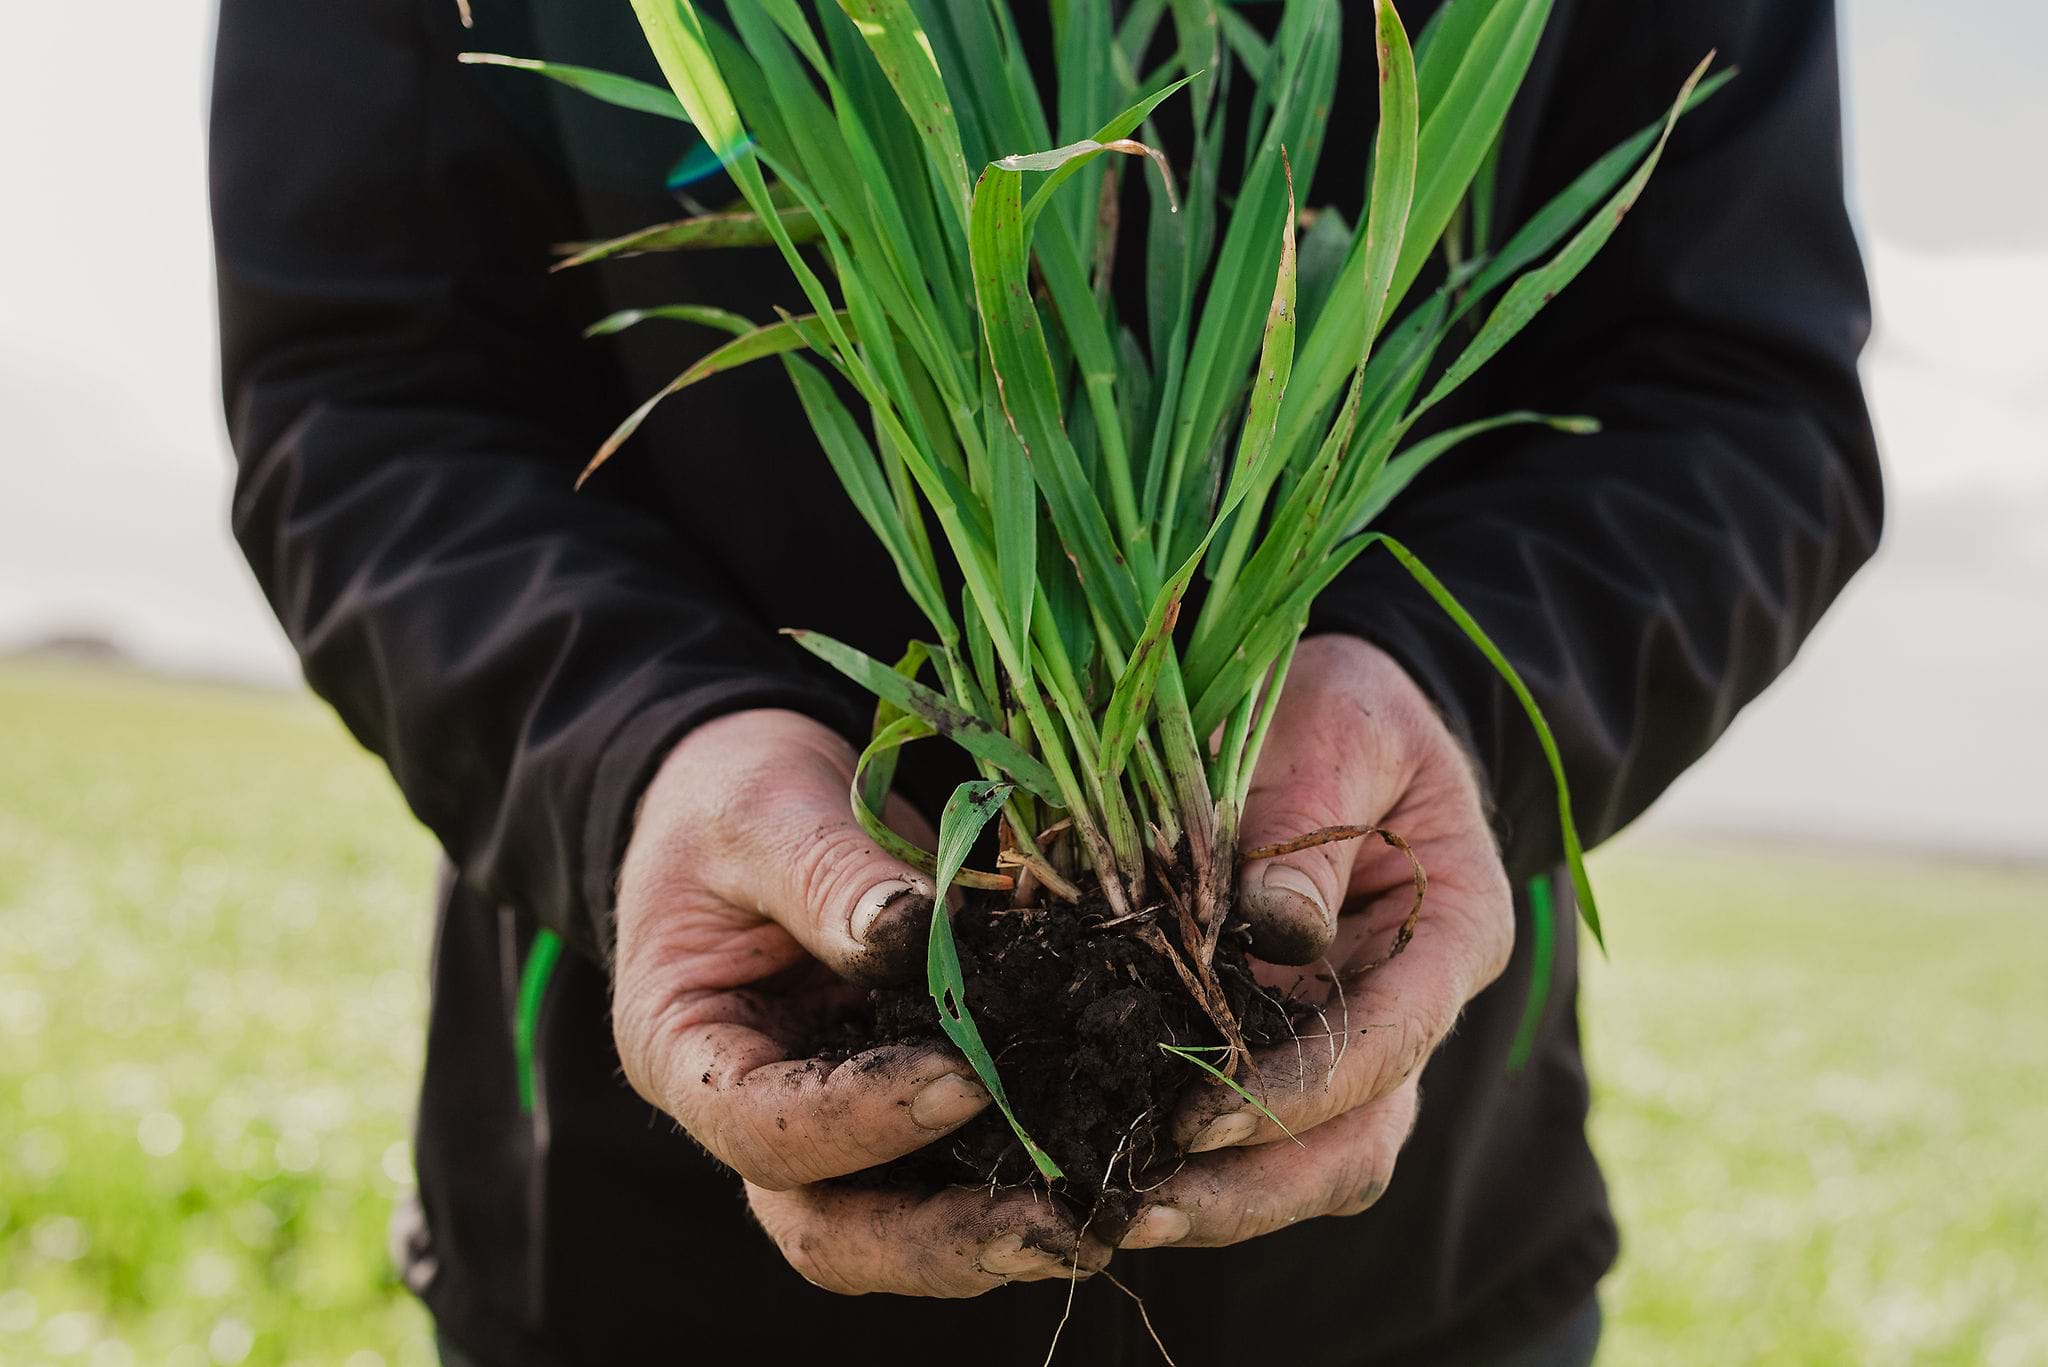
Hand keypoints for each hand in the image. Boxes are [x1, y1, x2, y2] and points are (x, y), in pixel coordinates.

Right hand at [610, 708, 1109, 1294]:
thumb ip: (826, 874)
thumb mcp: (764, 809)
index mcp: (687, 1052)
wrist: (764, 797)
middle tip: (1055, 1222)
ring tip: (1107, 1217)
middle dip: (941, 1241)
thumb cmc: (737, 794)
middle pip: (831, 1228)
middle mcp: (757, 1116)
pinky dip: (1039, 1171)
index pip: (760, 1127)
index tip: (961, 1079)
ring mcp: (839, 1125)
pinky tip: (1125, 1157)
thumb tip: (911, 935)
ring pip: (906, 1227)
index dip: (857, 1120)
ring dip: (1001, 1232)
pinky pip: (968, 1165)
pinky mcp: (913, 1106)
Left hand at [1120, 636, 1513, 1248]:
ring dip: (1217, 1198)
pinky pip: (1247, 1132)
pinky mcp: (1278, 1049)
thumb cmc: (1341, 706)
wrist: (1323, 714)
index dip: (1305, 1085)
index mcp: (1453, 930)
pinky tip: (1101, 1163)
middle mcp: (1411, 1006)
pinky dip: (1185, 1160)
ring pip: (1309, 1161)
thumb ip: (1311, 815)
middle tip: (1143, 1204)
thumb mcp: (1338, 728)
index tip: (1206, 1108)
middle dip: (1256, 1182)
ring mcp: (1347, 1039)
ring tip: (1113, 1214)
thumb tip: (1276, 926)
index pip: (1394, 1035)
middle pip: (1360, 1136)